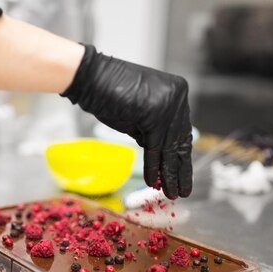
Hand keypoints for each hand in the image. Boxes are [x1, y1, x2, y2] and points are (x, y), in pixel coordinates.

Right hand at [61, 45, 192, 197]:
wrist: (90, 78)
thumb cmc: (108, 93)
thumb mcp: (138, 116)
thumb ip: (152, 131)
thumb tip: (162, 156)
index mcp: (177, 92)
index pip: (182, 131)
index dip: (181, 157)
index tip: (182, 175)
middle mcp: (178, 96)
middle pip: (180, 141)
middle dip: (180, 170)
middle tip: (182, 191)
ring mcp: (168, 104)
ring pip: (169, 147)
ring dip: (169, 174)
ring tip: (171, 193)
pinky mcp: (156, 114)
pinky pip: (155, 148)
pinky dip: (154, 167)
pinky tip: (154, 184)